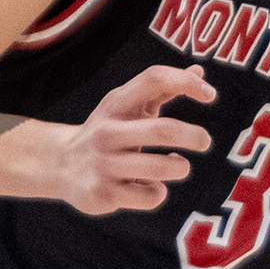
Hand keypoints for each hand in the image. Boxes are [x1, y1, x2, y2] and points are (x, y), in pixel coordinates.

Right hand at [55, 64, 216, 215]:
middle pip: (163, 130)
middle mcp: (108, 131)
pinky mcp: (104, 193)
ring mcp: (104, 164)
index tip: (209, 95)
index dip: (185, 82)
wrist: (59, 164)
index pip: (153, 79)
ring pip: (160, 168)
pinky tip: (151, 186)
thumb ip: (162, 90)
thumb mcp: (127, 105)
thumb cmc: (108, 131)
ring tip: (179, 165)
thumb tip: (199, 72)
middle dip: (194, 136)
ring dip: (179, 167)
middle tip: (204, 141)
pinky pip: (150, 196)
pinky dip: (159, 191)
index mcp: (116, 103)